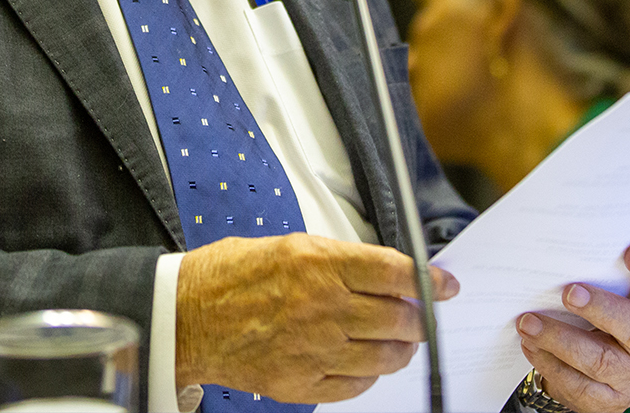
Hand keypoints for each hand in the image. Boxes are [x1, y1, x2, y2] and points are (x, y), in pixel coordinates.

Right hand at [176, 233, 459, 404]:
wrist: (182, 316)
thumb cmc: (232, 277)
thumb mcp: (293, 245)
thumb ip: (345, 259)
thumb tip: (392, 274)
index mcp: (320, 264)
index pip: (398, 274)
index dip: (432, 282)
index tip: (447, 286)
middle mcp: (321, 307)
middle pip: (399, 318)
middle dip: (417, 318)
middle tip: (417, 316)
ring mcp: (311, 348)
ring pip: (385, 355)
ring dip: (400, 349)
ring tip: (397, 341)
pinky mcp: (298, 382)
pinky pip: (355, 385)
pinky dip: (368, 374)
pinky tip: (362, 360)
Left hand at [518, 242, 629, 412]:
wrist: (625, 371)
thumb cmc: (622, 319)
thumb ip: (615, 275)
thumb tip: (576, 250)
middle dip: (600, 309)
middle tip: (569, 292)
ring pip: (599, 361)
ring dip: (559, 340)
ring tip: (529, 323)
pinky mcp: (610, 398)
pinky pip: (578, 386)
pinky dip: (550, 365)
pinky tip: (531, 346)